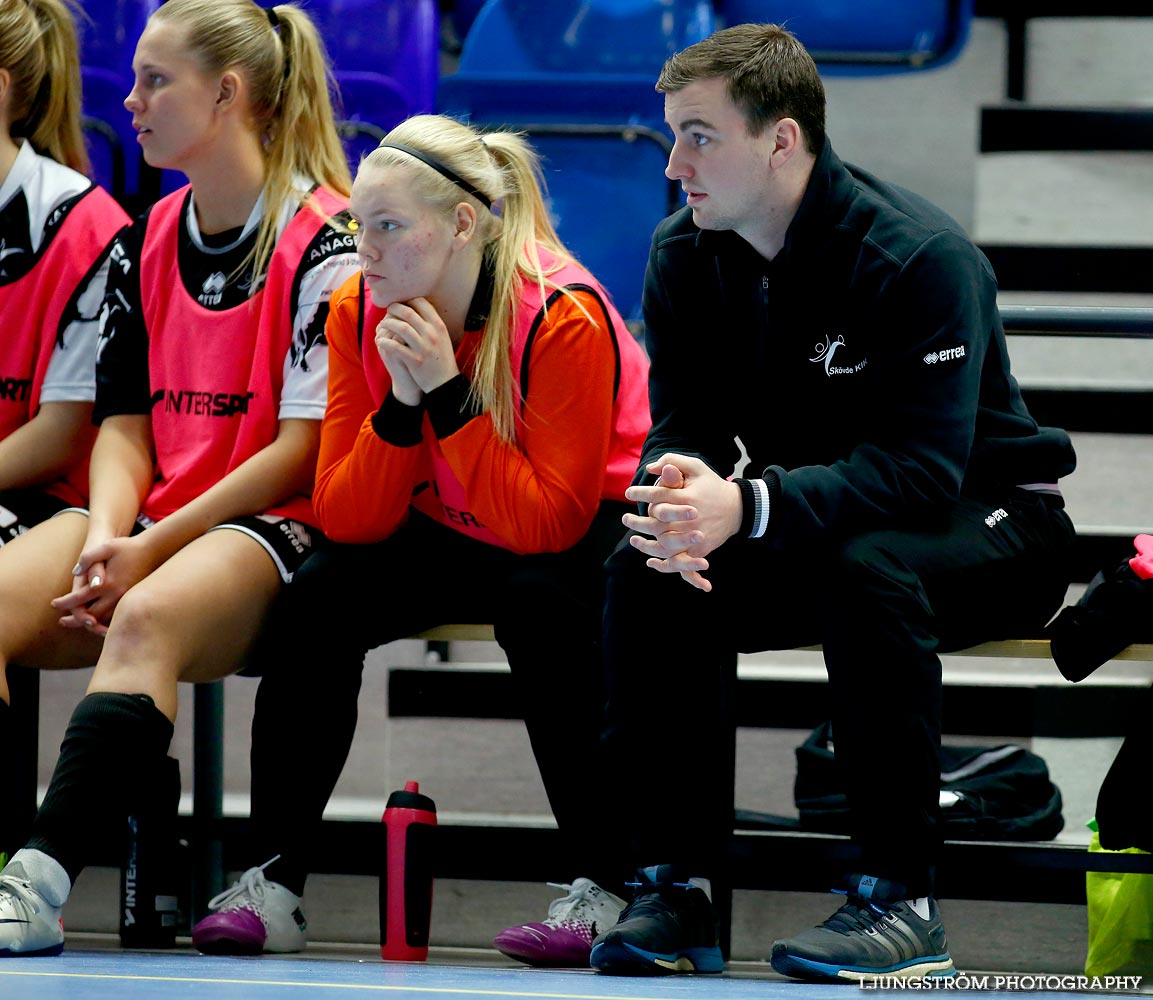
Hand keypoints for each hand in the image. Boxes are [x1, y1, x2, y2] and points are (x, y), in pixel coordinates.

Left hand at [51, 534, 159, 633]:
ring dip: (89, 623)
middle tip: (62, 621)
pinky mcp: (132, 600)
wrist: (155, 551)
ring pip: (104, 619)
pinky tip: (99, 621)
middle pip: (90, 615)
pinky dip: (104, 621)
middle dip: (74, 619)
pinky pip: (116, 616)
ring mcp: (125, 599)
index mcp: (107, 583)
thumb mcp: (107, 547)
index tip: (53, 604)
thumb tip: (76, 572)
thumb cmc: (129, 547)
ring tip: (78, 622)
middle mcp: (116, 595)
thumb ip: (88, 558)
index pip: (79, 598)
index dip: (64, 602)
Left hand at [375, 297, 458, 395]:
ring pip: (401, 328)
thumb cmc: (441, 358)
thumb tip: (416, 307)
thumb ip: (431, 323)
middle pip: (408, 313)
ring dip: (388, 324)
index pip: (421, 303)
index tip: (400, 302)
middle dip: (394, 309)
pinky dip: (385, 342)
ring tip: (382, 324)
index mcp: (439, 326)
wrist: (445, 382)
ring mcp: (424, 347)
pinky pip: (395, 347)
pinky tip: (379, 341)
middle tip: (387, 310)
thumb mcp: (442, 337)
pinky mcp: (415, 360)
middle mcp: (432, 334)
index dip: (407, 300)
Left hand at [622, 454, 741, 591]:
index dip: (640, 493)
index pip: (657, 495)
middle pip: (657, 523)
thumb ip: (673, 461)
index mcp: (688, 497)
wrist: (737, 508)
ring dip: (645, 544)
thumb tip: (651, 468)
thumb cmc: (712, 485)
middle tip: (625, 518)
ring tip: (633, 539)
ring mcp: (695, 536)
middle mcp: (690, 518)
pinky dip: (664, 564)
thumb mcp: (696, 467)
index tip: (628, 493)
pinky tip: (651, 562)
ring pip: (664, 543)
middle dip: (637, 521)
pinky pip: (679, 561)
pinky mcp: (700, 550)